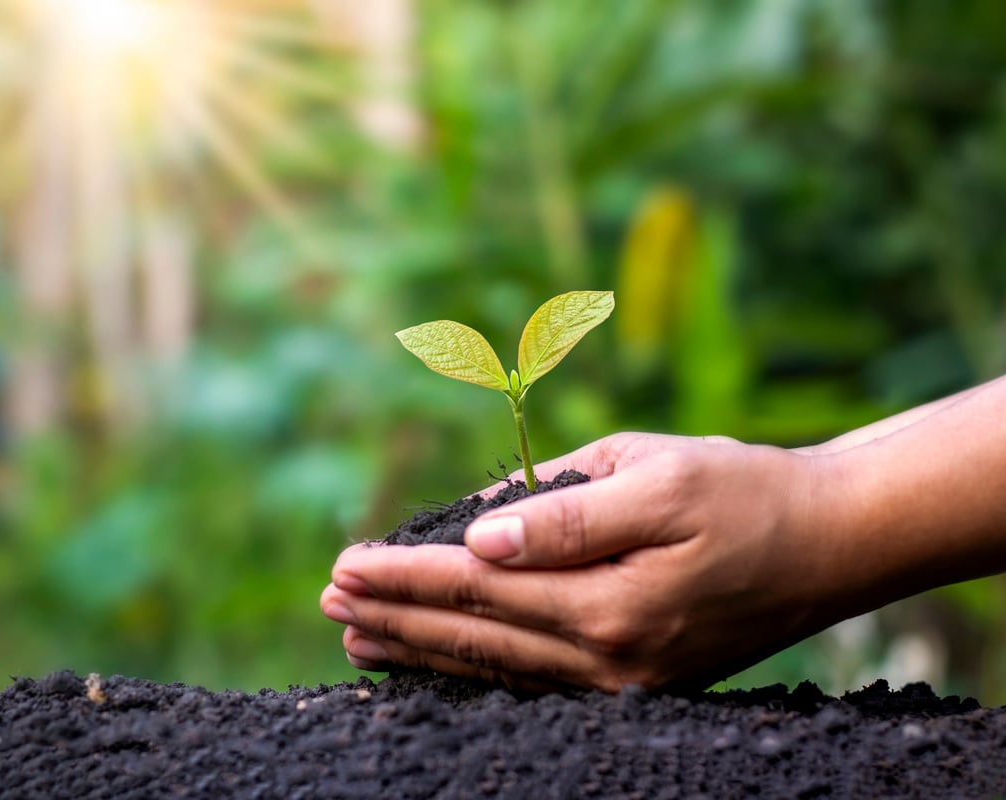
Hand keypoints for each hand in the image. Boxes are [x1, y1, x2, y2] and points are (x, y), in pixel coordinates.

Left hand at [320, 433, 851, 691]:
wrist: (828, 543)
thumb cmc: (743, 491)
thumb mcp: (658, 477)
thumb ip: (565, 514)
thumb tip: (480, 539)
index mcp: (611, 602)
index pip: (477, 589)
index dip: (405, 575)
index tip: (346, 564)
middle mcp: (611, 659)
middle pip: (476, 637)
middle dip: (396, 616)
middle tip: (332, 601)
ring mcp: (623, 682)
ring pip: (497, 668)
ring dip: (422, 652)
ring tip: (360, 638)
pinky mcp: (634, 684)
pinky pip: (534, 681)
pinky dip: (476, 669)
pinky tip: (437, 662)